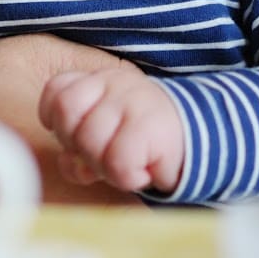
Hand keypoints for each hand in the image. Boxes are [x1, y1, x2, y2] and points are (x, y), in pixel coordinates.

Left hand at [38, 68, 184, 193]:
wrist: (203, 142)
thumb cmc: (145, 143)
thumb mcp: (106, 136)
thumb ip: (78, 144)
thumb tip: (71, 163)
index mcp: (99, 81)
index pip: (57, 90)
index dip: (55, 120)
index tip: (73, 139)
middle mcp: (114, 83)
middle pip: (67, 117)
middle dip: (79, 148)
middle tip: (103, 158)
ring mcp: (133, 100)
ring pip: (90, 142)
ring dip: (104, 167)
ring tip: (125, 166)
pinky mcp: (150, 124)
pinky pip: (117, 161)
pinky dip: (126, 177)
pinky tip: (142, 173)